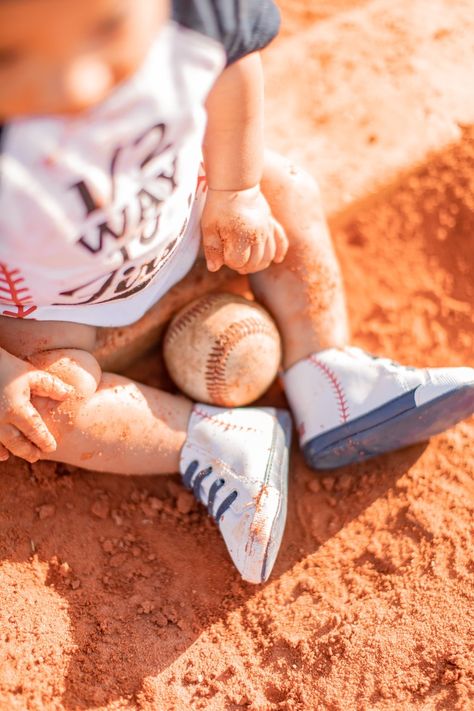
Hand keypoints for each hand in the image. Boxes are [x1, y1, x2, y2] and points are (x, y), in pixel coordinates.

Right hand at [0, 348, 72, 462]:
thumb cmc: (5, 367)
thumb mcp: (30, 374)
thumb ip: (50, 385)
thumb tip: (69, 394)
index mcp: (17, 409)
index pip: (35, 431)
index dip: (44, 441)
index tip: (52, 447)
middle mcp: (0, 421)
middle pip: (17, 443)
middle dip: (29, 451)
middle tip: (37, 456)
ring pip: (2, 445)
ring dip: (14, 452)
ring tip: (24, 455)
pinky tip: (3, 455)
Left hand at [201, 185, 288, 274]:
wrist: (234, 182)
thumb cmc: (218, 205)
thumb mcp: (209, 227)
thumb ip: (212, 249)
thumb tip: (214, 268)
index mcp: (240, 237)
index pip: (238, 262)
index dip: (228, 261)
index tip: (221, 253)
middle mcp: (257, 236)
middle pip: (254, 263)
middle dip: (242, 265)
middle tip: (232, 258)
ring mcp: (266, 230)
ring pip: (268, 256)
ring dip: (258, 264)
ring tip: (246, 262)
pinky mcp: (271, 224)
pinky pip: (281, 241)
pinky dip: (279, 252)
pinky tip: (277, 260)